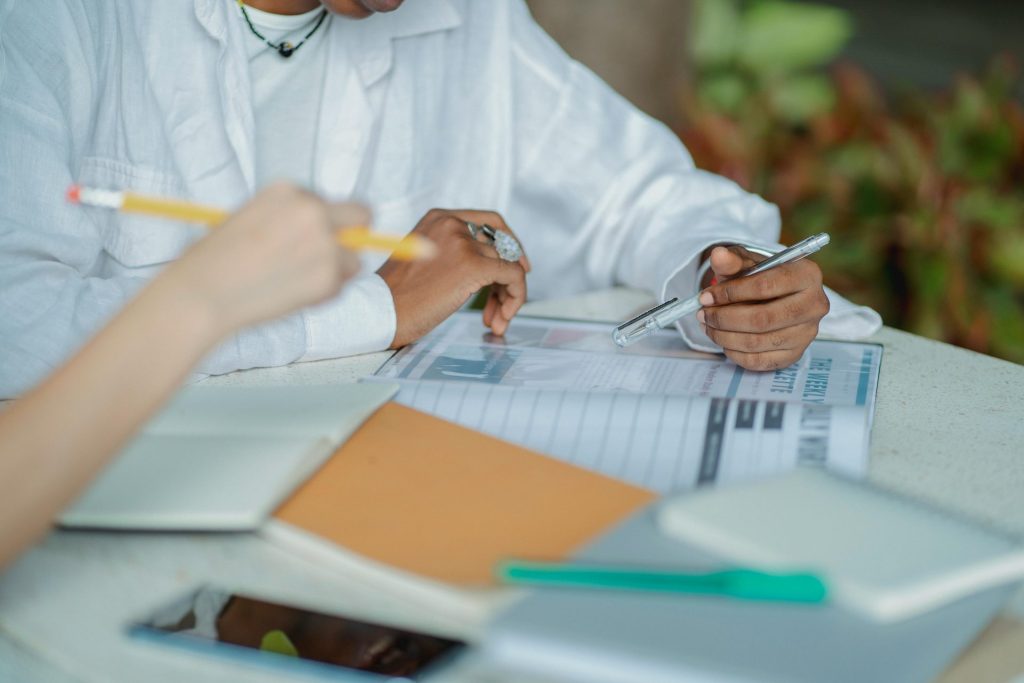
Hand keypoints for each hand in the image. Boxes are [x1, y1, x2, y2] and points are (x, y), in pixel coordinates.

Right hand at [166, 182, 363, 335]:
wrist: (203, 293)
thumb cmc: (215, 261)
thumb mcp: (250, 221)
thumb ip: (289, 223)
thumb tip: (326, 238)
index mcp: (288, 190)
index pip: (327, 203)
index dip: (322, 224)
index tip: (307, 241)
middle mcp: (312, 210)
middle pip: (362, 216)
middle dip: (355, 236)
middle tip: (339, 257)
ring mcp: (324, 243)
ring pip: (353, 260)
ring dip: (334, 273)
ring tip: (293, 285)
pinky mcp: (329, 275)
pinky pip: (339, 289)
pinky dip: (321, 297)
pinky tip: (288, 297)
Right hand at [377, 209, 529, 347]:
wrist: (380, 312)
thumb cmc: (397, 296)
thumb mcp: (425, 258)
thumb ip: (454, 252)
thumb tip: (492, 265)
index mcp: (439, 218)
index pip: (489, 222)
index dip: (510, 243)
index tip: (517, 264)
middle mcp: (452, 223)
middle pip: (502, 245)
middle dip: (509, 274)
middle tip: (507, 301)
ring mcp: (463, 243)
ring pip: (509, 264)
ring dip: (508, 295)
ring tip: (496, 320)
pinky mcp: (473, 265)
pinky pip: (513, 276)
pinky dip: (516, 297)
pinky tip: (502, 318)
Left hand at [696, 245, 828, 370]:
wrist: (774, 295)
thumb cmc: (760, 277)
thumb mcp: (746, 263)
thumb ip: (732, 260)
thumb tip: (718, 255)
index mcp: (807, 275)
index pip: (764, 286)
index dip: (730, 293)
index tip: (706, 297)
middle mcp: (814, 305)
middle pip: (762, 319)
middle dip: (724, 318)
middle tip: (703, 314)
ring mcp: (807, 333)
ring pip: (757, 342)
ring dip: (724, 336)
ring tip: (708, 325)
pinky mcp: (796, 354)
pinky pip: (759, 361)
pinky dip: (734, 352)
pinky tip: (723, 340)